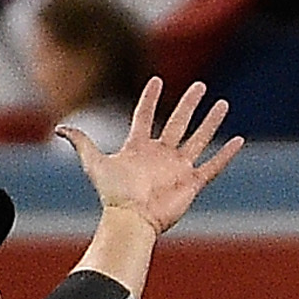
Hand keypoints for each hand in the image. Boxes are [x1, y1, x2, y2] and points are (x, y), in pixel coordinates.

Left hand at [60, 78, 242, 234]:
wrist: (131, 219)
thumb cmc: (113, 194)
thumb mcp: (94, 163)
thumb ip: (81, 142)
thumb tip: (60, 128)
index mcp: (139, 147)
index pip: (145, 115)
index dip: (149, 98)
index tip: (156, 80)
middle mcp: (161, 155)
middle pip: (179, 122)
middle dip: (189, 104)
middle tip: (200, 86)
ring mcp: (178, 168)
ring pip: (199, 139)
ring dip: (211, 122)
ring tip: (222, 104)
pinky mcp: (191, 183)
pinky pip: (212, 166)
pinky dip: (225, 155)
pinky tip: (237, 140)